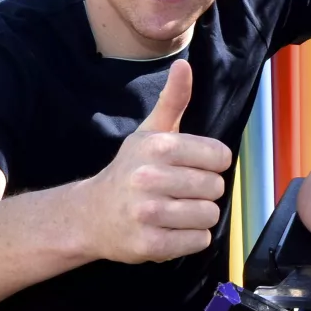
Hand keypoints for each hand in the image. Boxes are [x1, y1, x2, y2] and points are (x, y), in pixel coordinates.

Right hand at [82, 59, 231, 263]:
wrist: (92, 214)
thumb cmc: (130, 171)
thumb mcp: (150, 131)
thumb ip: (173, 100)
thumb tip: (184, 64)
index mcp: (157, 147)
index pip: (219, 156)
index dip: (211, 164)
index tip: (191, 168)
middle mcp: (150, 178)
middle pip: (215, 187)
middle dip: (204, 192)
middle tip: (180, 193)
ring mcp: (148, 213)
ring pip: (209, 216)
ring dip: (198, 217)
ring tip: (176, 212)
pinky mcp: (149, 245)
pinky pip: (197, 242)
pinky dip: (191, 239)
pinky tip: (171, 230)